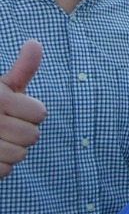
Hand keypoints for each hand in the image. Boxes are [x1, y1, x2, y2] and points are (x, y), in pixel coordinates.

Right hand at [0, 40, 45, 180]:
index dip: (31, 112)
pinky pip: (5, 170)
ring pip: (20, 155)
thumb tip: (35, 43)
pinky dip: (0, 165)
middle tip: (4, 127)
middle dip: (22, 132)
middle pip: (32, 136)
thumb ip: (21, 69)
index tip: (14, 109)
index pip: (39, 113)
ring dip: (11, 150)